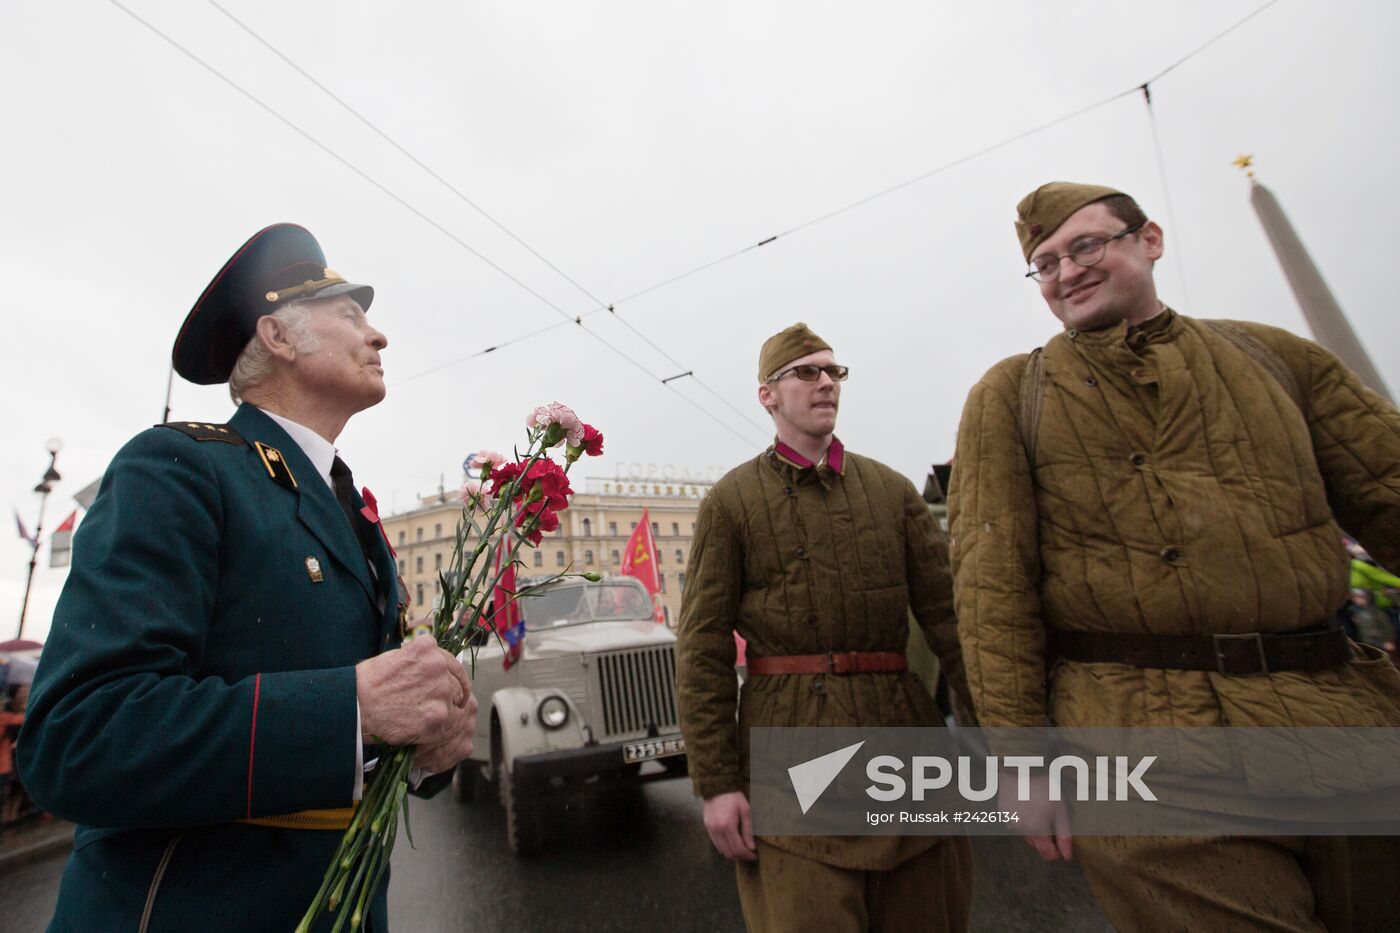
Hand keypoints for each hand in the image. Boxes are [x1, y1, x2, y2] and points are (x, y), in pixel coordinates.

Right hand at [356, 634, 477, 774]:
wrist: (354, 706)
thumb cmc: (369, 683)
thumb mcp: (397, 656)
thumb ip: (422, 660)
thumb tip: (438, 665)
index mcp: (429, 650)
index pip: (453, 664)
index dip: (455, 679)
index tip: (457, 689)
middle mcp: (438, 667)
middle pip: (455, 687)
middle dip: (444, 699)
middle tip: (427, 709)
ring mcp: (439, 693)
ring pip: (450, 708)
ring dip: (437, 716)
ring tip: (413, 719)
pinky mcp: (435, 718)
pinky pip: (442, 727)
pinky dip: (430, 732)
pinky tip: (412, 729)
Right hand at [702, 790, 756, 860]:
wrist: (717, 786)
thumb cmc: (734, 797)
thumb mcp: (746, 810)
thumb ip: (748, 830)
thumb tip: (751, 847)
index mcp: (728, 825)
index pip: (738, 848)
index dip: (747, 855)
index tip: (754, 856)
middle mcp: (717, 830)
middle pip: (729, 853)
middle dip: (741, 857)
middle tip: (749, 854)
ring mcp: (710, 829)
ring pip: (722, 851)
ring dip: (733, 853)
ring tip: (742, 849)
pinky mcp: (707, 827)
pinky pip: (716, 844)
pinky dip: (725, 848)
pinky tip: (732, 843)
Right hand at [1004, 774, 1071, 860]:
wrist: (1019, 767)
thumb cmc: (1044, 787)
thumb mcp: (1061, 809)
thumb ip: (1064, 835)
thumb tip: (1067, 857)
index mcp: (1037, 830)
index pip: (1047, 853)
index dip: (1055, 854)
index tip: (1060, 851)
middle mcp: (1022, 829)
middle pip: (1036, 845)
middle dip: (1045, 843)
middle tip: (1052, 829)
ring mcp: (1010, 821)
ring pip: (1025, 834)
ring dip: (1033, 831)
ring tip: (1039, 814)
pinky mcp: (1002, 812)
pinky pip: (1014, 822)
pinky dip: (1022, 820)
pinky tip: (1026, 807)